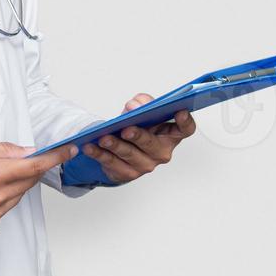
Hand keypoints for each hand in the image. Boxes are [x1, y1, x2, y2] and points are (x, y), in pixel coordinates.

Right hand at [0, 138, 76, 231]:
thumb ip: (5, 149)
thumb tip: (29, 151)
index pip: (35, 165)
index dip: (55, 158)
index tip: (69, 151)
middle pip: (30, 179)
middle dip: (30, 167)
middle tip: (17, 158)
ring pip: (19, 193)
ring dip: (15, 182)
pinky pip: (7, 206)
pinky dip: (4, 196)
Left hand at [83, 93, 197, 184]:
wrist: (122, 147)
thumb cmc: (138, 126)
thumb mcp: (141, 110)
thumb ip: (142, 102)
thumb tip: (135, 106)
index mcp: (171, 135)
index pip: (186, 129)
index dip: (185, 121)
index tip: (180, 111)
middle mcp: (162, 152)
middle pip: (153, 145)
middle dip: (139, 136)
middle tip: (127, 129)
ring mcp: (145, 165)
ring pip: (130, 155)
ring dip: (115, 146)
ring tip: (104, 138)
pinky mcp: (127, 174)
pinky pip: (112, 164)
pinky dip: (99, 154)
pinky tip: (90, 147)